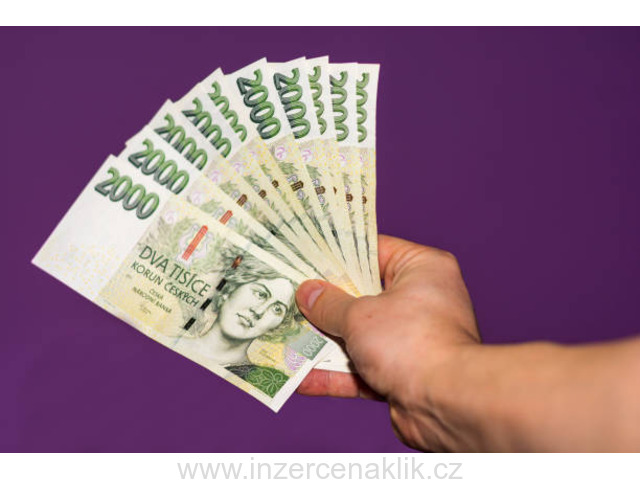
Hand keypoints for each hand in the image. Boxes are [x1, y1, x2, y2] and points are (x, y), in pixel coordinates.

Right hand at [296, 234, 480, 450]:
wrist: (446, 404)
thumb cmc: (412, 342)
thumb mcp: (360, 315)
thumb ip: (329, 304)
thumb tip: (307, 293)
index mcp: (423, 269)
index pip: (374, 250)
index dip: (339, 254)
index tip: (308, 255)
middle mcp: (422, 300)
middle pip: (363, 295)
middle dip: (326, 302)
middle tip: (290, 295)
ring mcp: (412, 338)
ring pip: (360, 334)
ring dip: (325, 341)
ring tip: (287, 337)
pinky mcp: (404, 373)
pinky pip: (363, 368)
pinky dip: (335, 374)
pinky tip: (301, 378)